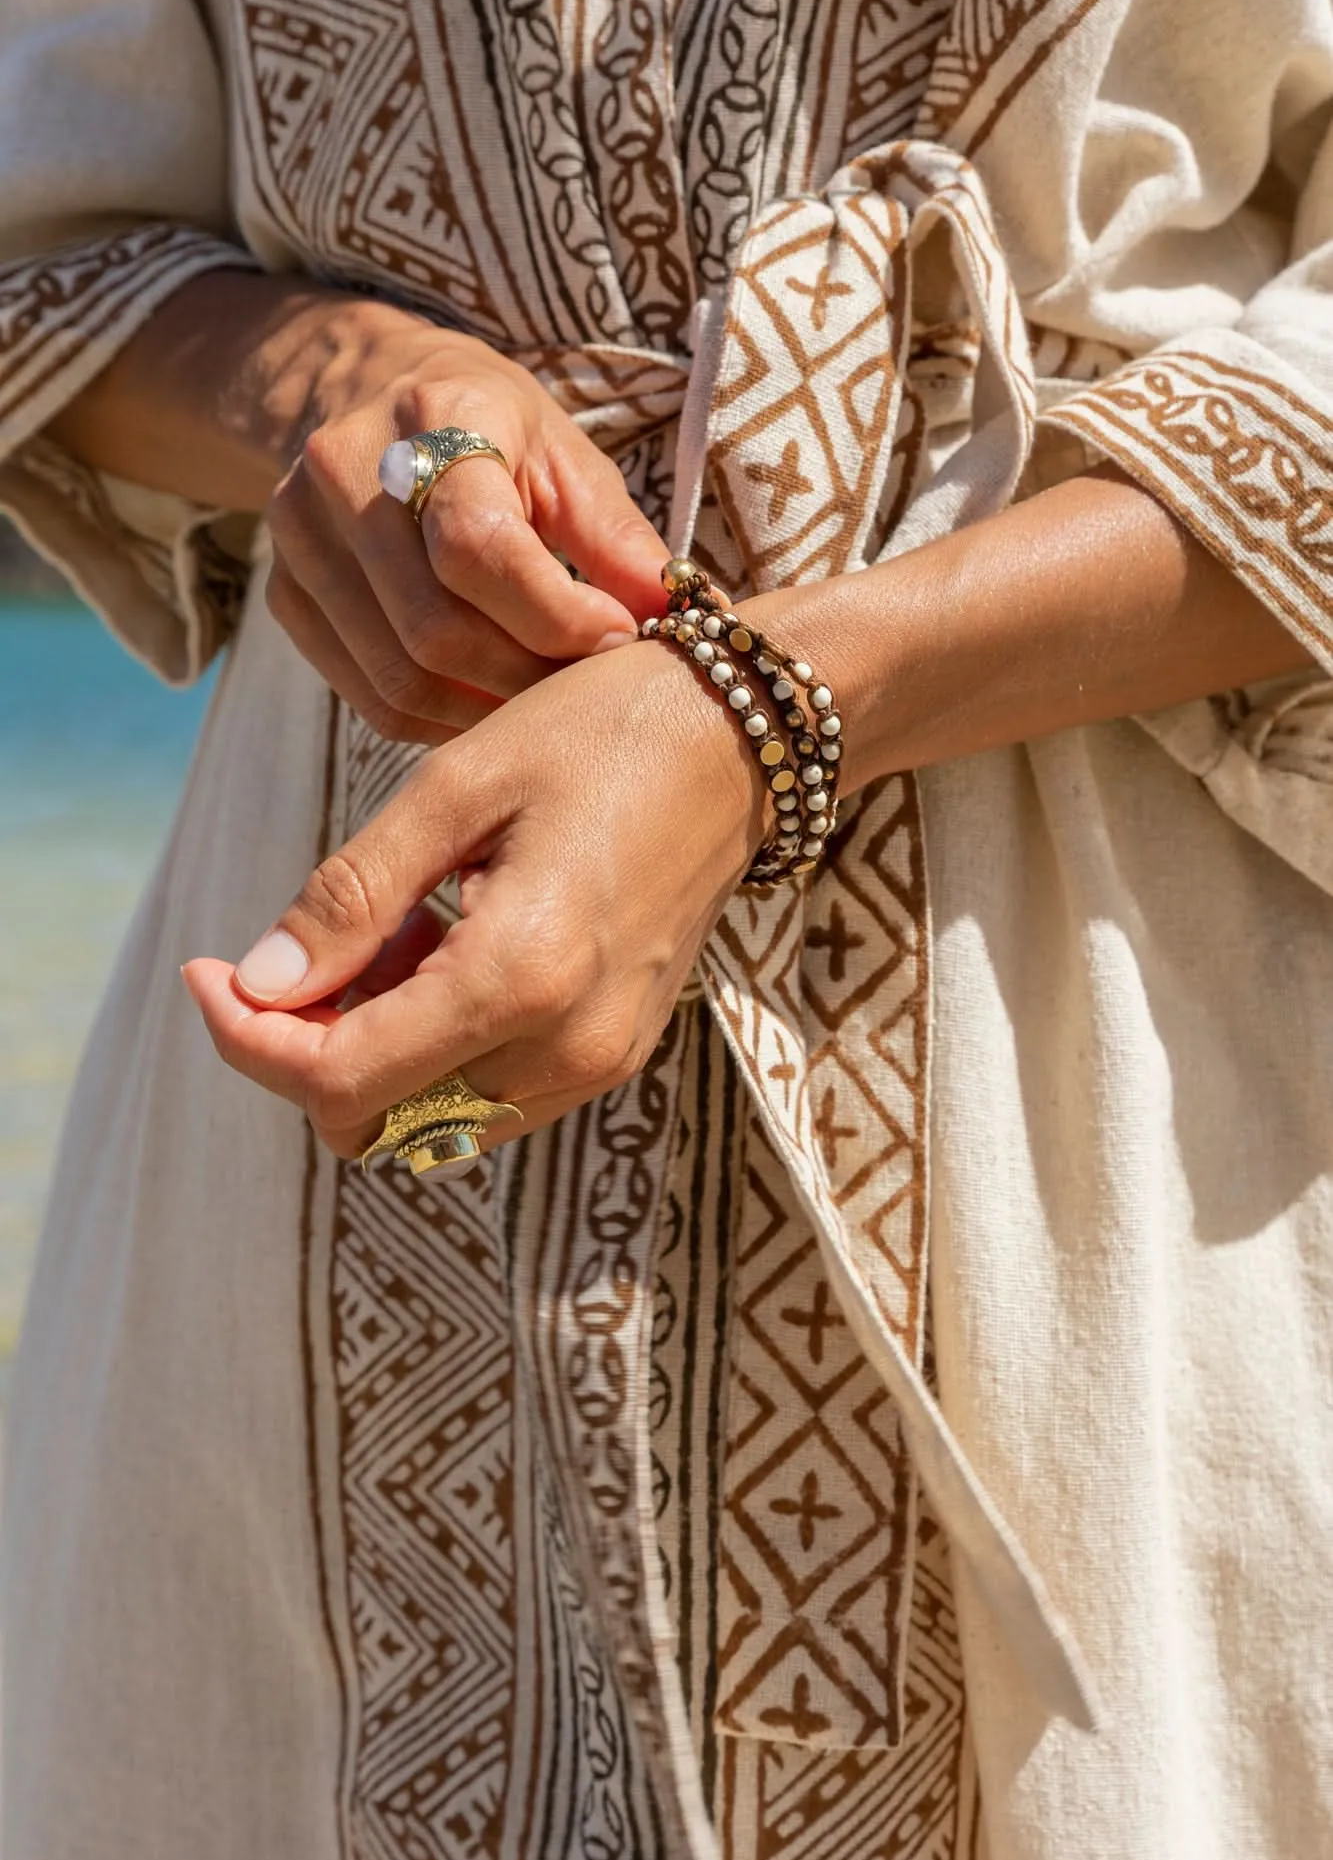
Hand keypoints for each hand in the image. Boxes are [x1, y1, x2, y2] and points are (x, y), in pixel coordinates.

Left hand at [181, 641, 766, 1156]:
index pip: (339, 1082)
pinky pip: (485, 1098)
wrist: (738, 741)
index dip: (247, 1040)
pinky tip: (439, 952)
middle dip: (305, 1052)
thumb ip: (352, 895)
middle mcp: (567, 1049)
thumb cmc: (600, 735)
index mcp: (521, 977)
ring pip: (426, 1124)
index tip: (207, 970)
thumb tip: (258, 982)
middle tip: (299, 950)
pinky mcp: (612, 1057)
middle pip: (373, 1124)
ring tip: (385, 935)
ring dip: (370, 1052)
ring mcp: (598, 1064)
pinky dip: (431, 1050)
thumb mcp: (456, 786)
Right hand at [264, 308, 667, 743]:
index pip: (478, 549)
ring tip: (549, 704)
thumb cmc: (494, 429)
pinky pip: (372, 699)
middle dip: (528, 677)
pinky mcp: (286, 599)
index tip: (620, 639)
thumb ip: (618, 538)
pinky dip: (444, 722)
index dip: (557, 615)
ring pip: (400, 679)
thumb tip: (688, 619)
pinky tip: (493, 709)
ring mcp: (298, 541)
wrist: (369, 392)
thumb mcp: (566, 454)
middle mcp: (344, 473)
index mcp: (432, 417)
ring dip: (489, 712)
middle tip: (591, 691)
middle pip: (435, 631)